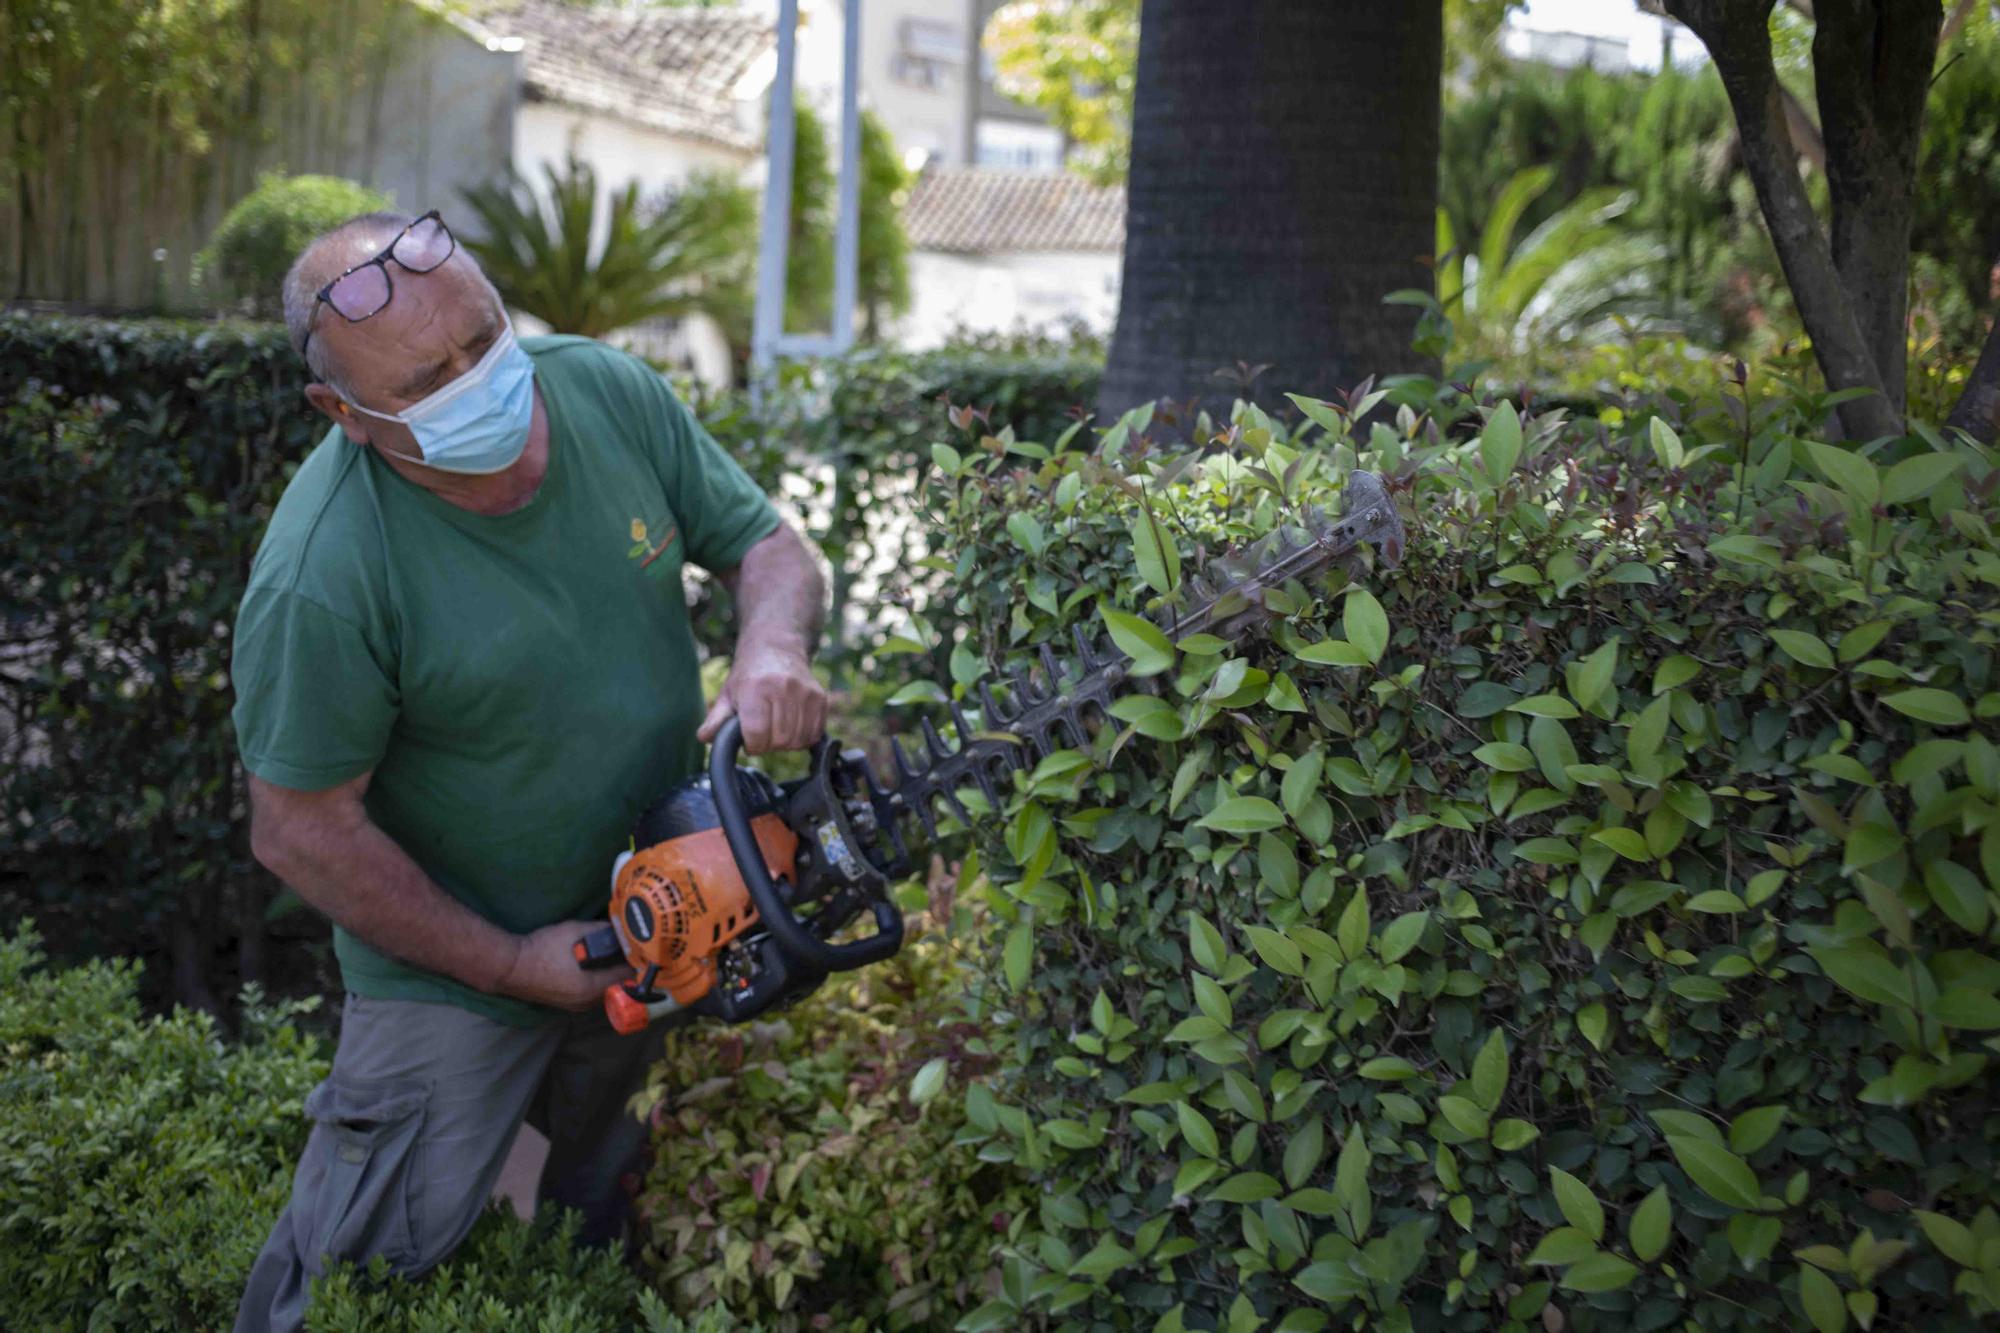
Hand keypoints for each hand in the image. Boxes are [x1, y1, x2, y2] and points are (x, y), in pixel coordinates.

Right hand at [495, 919, 632, 1010]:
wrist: (510, 966)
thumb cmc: (543, 948)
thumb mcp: (575, 931)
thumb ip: (601, 930)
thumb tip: (620, 928)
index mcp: (593, 987)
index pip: (629, 978)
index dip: (638, 962)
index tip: (642, 949)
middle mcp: (588, 1002)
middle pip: (619, 987)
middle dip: (625, 969)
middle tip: (629, 951)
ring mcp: (576, 1006)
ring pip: (606, 992)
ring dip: (611, 976)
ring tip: (613, 956)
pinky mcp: (567, 1004)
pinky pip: (592, 995)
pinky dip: (597, 982)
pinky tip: (594, 967)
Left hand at [697, 638, 827, 754]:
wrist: (777, 649)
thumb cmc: (749, 676)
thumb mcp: (728, 694)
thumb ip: (716, 720)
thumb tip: (703, 737)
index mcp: (756, 688)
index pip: (757, 734)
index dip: (752, 745)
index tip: (748, 739)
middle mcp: (783, 688)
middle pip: (779, 740)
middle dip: (768, 745)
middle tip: (762, 733)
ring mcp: (805, 693)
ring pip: (798, 740)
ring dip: (786, 743)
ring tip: (776, 728)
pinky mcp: (820, 698)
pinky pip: (814, 734)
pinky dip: (802, 738)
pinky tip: (791, 726)